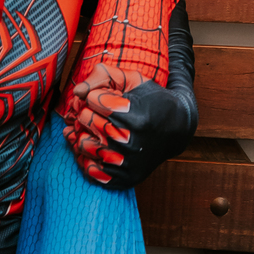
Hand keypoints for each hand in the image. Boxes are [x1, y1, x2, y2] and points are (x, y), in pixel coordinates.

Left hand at [63, 62, 144, 184]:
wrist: (176, 130)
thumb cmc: (150, 101)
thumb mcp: (133, 80)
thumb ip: (103, 76)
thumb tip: (77, 91)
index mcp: (135, 117)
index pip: (93, 100)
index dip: (94, 96)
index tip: (102, 98)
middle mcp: (131, 143)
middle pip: (86, 120)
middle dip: (86, 112)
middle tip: (95, 112)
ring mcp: (126, 163)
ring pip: (83, 145)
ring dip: (82, 133)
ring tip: (93, 129)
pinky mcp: (124, 178)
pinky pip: (89, 168)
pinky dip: (85, 156)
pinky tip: (94, 145)